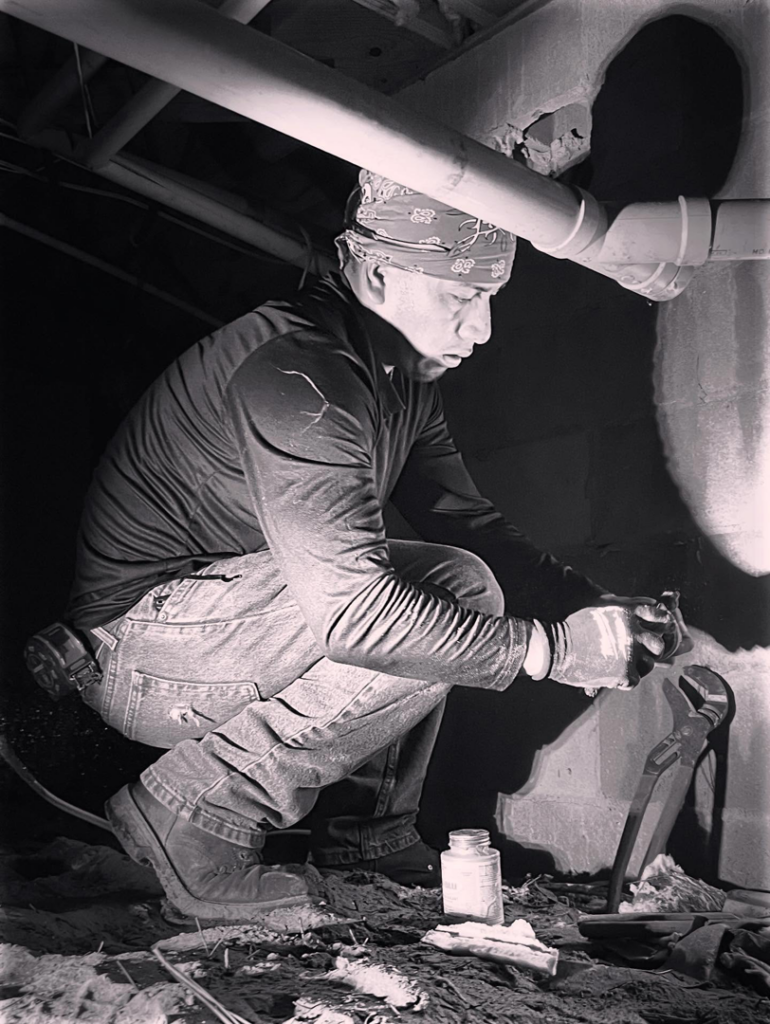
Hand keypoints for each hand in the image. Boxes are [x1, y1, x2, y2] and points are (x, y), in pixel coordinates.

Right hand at [543, 602, 673, 689]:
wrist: (557, 647)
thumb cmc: (576, 626)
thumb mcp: (601, 607)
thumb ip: (624, 607)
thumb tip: (648, 604)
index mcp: (629, 612)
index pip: (660, 617)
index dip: (660, 625)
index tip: (651, 632)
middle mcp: (634, 631)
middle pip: (659, 644)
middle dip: (651, 649)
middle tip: (638, 653)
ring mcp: (631, 652)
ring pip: (649, 664)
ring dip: (638, 666)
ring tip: (621, 665)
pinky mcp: (625, 672)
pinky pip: (635, 680)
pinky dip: (624, 680)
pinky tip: (611, 675)